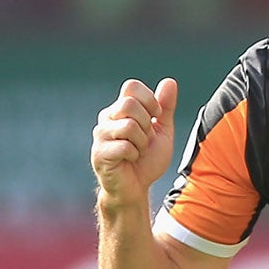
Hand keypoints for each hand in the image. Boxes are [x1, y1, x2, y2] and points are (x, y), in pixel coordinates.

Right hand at [91, 78, 177, 211]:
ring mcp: (100, 136)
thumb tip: (169, 81)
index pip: (131, 87)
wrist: (137, 187)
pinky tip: (129, 160)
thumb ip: (165, 108)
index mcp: (120, 109)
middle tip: (145, 139)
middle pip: (129, 104)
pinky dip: (134, 154)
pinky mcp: (99, 153)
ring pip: (128, 125)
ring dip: (141, 142)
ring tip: (137, 151)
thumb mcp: (162, 131)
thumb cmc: (147, 159)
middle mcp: (106, 119)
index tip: (155, 116)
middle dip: (146, 124)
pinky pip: (124, 146)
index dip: (150, 100)